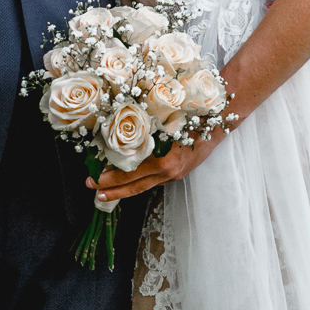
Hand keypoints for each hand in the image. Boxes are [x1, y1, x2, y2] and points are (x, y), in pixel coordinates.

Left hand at [87, 134, 218, 203]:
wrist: (216, 125)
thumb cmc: (189, 118)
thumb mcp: (163, 122)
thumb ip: (143, 131)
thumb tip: (116, 134)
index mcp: (162, 160)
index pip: (130, 174)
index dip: (110, 178)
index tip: (94, 179)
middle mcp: (167, 172)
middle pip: (134, 187)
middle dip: (112, 190)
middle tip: (93, 190)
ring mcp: (173, 176)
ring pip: (143, 187)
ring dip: (123, 190)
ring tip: (105, 191)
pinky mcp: (177, 175)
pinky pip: (153, 181)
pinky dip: (138, 182)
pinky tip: (127, 181)